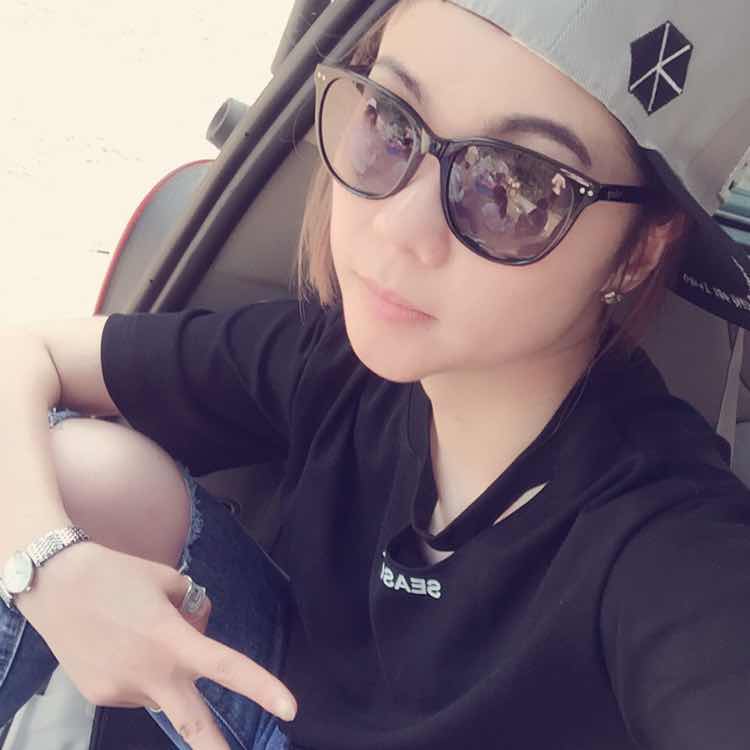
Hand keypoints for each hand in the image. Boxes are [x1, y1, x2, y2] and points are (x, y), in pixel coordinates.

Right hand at [17, 541, 296, 749]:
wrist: (56, 584)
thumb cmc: (118, 574)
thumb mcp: (170, 580)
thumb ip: (194, 609)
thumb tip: (199, 629)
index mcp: (173, 641)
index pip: (228, 667)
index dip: (262, 688)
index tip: (290, 708)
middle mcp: (151, 674)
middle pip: (194, 724)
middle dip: (215, 749)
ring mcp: (122, 691)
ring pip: (162, 693)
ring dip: (166, 676)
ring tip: (138, 634)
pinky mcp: (99, 697)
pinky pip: (135, 690)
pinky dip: (139, 674)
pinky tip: (120, 647)